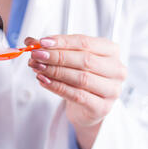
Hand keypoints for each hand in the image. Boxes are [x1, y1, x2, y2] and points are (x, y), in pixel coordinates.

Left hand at [26, 34, 126, 148]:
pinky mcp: (102, 107)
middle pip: (84, 60)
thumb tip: (31, 41)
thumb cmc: (80, 75)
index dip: (62, 41)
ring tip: (37, 67)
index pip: (84, 42)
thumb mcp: (69, 58)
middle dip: (56, 56)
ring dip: (55, 71)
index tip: (41, 42)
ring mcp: (112, 90)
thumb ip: (53, 48)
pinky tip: (43, 81)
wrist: (87, 105)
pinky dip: (57, 87)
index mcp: (110, 50)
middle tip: (36, 55)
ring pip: (81, 78)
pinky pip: (77, 96)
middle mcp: (116, 69)